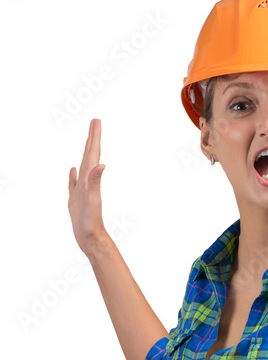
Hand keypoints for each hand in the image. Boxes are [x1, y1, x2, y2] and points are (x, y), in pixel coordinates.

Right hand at [68, 118, 106, 251]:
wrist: (90, 238)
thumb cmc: (92, 221)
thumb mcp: (93, 199)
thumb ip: (95, 181)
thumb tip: (102, 164)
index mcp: (91, 178)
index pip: (93, 153)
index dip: (94, 137)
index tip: (97, 121)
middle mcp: (88, 181)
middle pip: (90, 155)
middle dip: (92, 138)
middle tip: (95, 123)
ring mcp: (82, 190)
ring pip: (83, 166)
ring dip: (85, 153)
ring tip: (87, 141)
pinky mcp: (77, 199)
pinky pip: (74, 182)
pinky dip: (73, 175)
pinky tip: (73, 170)